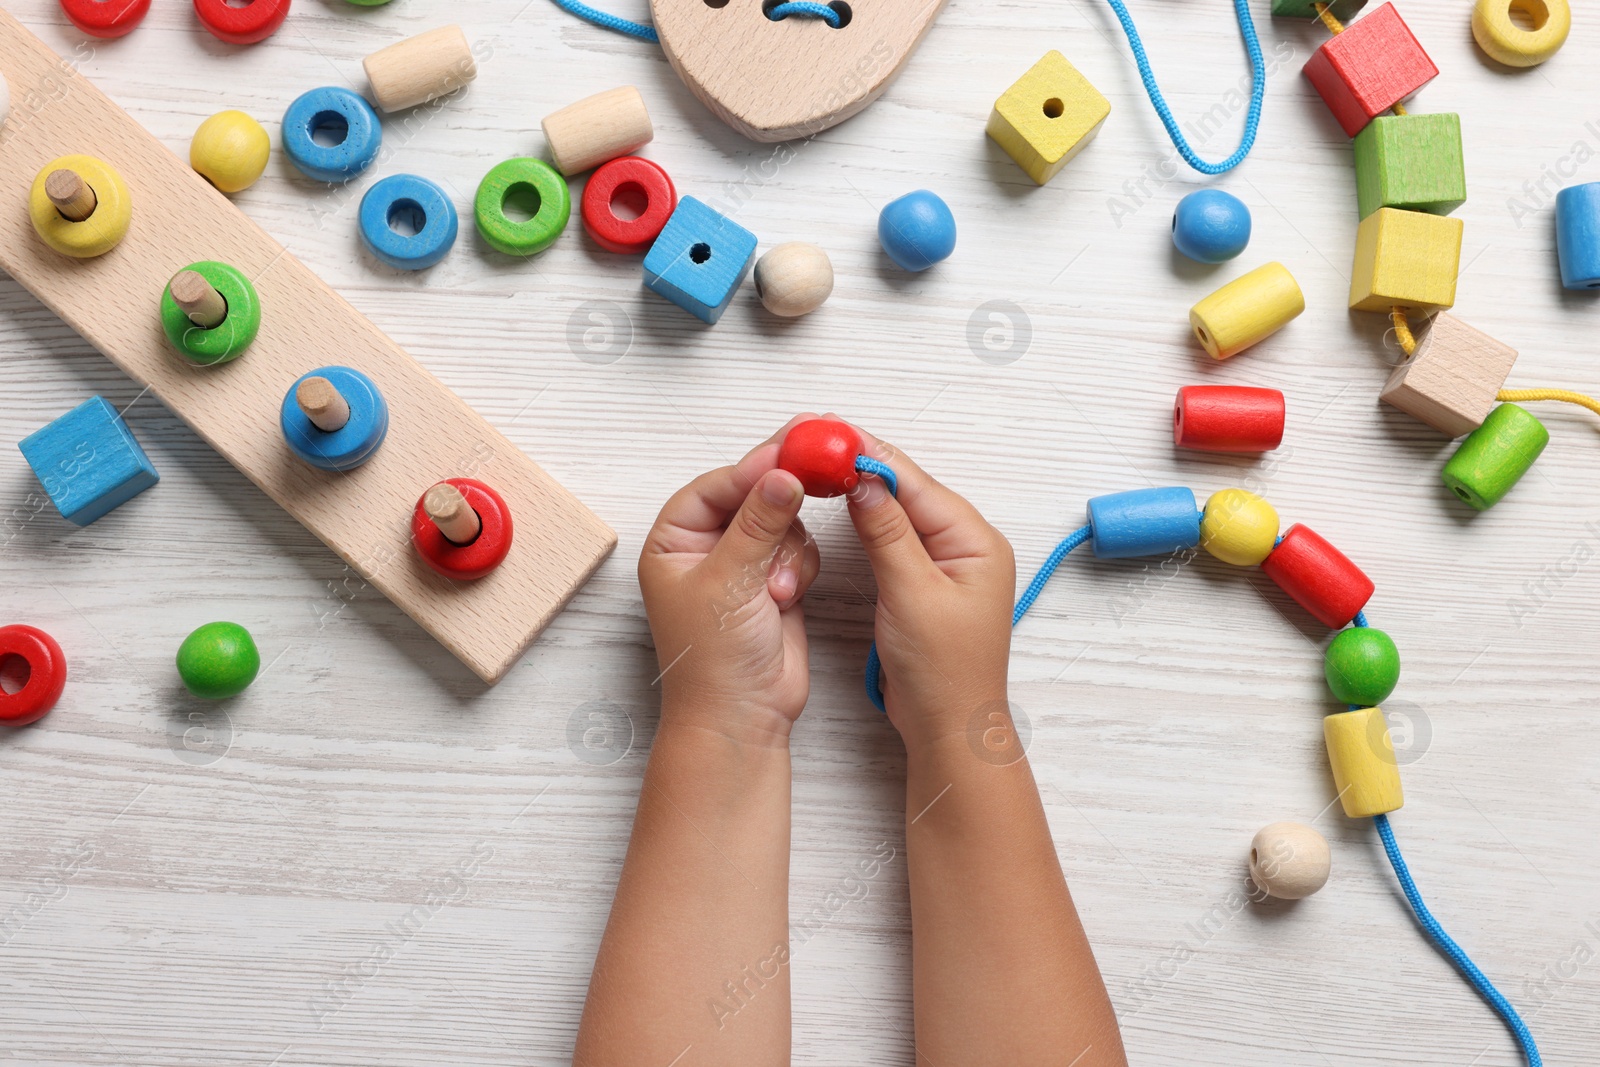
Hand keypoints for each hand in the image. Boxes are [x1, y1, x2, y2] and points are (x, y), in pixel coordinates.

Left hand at [638, 416, 822, 745]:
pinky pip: (798, 548)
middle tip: (819, 464)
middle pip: (752, 496)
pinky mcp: (774, 582)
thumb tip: (781, 473)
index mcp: (673, 543)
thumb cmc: (713, 662)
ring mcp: (742, 565)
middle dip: (779, 500)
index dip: (752, 468)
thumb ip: (758, 523)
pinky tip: (788, 597)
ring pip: (782, 521)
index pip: (714, 487)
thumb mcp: (730, 582)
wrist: (742, 718)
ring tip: (777, 589)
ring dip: (788, 549)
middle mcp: (705, 549)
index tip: (791, 450)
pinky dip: (800, 566)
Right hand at [846, 429, 1015, 750]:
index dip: (872, 455)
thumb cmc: (943, 671)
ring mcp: (947, 563)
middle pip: (909, 490)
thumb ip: (887, 533)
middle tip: (819, 441)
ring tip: (826, 463)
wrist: (950, 727)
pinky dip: (871, 519)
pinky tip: (848, 506)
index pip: (916, 484)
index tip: (832, 432)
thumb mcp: (910, 593)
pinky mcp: (927, 581)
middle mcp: (966, 544)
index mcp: (975, 541)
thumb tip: (862, 479)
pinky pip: (897, 537)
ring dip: (866, 489)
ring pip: (901, 511)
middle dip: (866, 466)